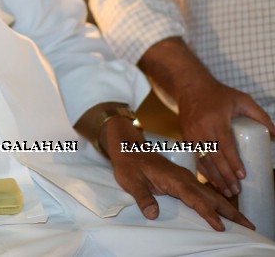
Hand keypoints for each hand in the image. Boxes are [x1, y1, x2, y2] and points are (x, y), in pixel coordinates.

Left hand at [110, 148, 253, 231]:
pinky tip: (226, 210)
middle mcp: (184, 178)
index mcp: (173, 178)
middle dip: (229, 211)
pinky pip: (205, 192)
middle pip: (210, 196)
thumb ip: (143, 197)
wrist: (127, 148)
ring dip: (227, 207)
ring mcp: (186, 178)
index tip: (220, 225)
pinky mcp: (184, 180)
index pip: (194, 198)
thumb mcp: (131, 181)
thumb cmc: (128, 165)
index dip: (207, 212)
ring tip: (244, 221)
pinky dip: (218, 202)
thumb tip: (153, 214)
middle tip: (248, 225)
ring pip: (210, 194)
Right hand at [176, 78, 274, 197]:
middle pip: (214, 156)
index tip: (242, 175)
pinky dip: (203, 172)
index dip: (234, 161)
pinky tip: (211, 181)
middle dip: (225, 175)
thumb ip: (260, 115)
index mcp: (216, 119)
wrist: (189, 87)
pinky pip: (194, 158)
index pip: (225, 144)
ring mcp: (191, 133)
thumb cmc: (218, 94)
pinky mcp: (185, 137)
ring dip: (214, 177)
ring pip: (202, 160)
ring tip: (225, 191)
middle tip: (236, 190)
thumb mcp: (242, 99)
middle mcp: (202, 128)